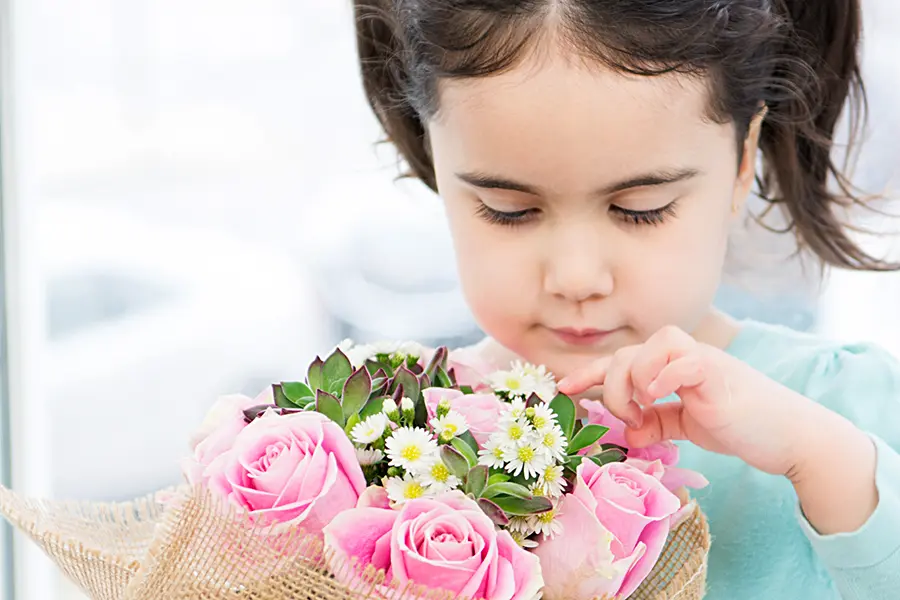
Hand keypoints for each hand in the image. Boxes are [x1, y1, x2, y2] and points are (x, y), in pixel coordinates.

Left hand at [557, 325, 823, 477]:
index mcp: (671, 367)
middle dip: (611, 386)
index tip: (563, 390)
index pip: (620, 360)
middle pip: (627, 352)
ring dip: (635, 380)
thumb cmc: (740, 426)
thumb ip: (658, 424)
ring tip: (645, 412)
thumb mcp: (688, 426)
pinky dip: (664, 376)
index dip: (588, 373)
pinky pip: (683, 360)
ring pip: (653, 344)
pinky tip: (659, 398)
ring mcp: (702, 361)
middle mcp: (683, 357)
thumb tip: (629, 434)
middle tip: (627, 419)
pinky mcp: (720, 374)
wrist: (790, 438)